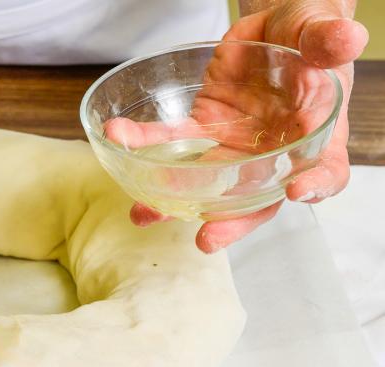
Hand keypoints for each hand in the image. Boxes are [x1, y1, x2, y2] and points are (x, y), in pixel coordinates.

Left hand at [112, 0, 367, 252]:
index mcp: (314, 134)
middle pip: (258, 198)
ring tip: (145, 214)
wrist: (267, 32)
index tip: (299, 191)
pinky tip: (118, 142)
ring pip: (206, 186)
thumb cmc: (301, 35)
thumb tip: (347, 38)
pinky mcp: (200, 135)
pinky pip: (169, 147)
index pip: (326, 170)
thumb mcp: (315, 28)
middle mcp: (272, 155)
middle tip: (208, 238)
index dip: (317, 185)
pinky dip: (142, 146)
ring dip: (174, 202)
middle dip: (232, 222)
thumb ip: (325, 38)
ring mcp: (233, 151)